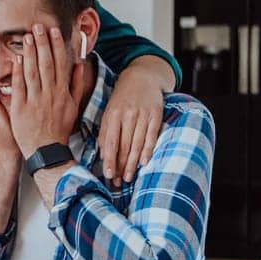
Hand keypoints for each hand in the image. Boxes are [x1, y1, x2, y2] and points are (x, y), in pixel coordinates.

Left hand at [9, 24, 81, 159]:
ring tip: (26, 37)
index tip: (53, 31)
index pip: (60, 64)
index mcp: (62, 92)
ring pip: (33, 72)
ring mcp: (35, 101)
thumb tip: (80, 64)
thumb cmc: (59, 128)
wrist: (47, 150)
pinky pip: (20, 88)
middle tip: (38, 26)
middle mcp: (50, 94)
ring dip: (30, 53)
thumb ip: (77, 84)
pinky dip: (18, 73)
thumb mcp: (74, 106)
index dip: (57, 46)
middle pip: (46, 64)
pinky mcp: (21, 108)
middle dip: (42, 43)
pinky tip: (16, 59)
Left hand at [99, 65, 165, 185]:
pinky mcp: (156, 114)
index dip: (109, 160)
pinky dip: (148, 150)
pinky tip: (145, 162)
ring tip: (129, 177)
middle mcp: (127, 115)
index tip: (108, 175)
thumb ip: (106, 132)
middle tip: (118, 182)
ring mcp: (143, 114)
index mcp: (112, 115)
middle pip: (124, 146)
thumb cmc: (122, 98)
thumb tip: (103, 154)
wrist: (141, 77)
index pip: (111, 142)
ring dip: (133, 163)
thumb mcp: (109, 112)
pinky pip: (152, 135)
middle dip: (121, 166)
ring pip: (137, 143)